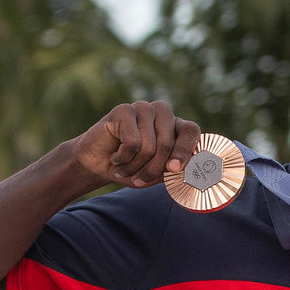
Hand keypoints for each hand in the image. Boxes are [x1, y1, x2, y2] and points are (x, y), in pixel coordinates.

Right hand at [73, 100, 200, 186]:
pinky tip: (116, 157)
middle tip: (139, 181)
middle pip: (167, 144)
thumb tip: (188, 170)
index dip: (185, 150)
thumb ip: (173, 171)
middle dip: (152, 170)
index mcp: (176, 126)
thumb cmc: (131, 168)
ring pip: (149, 146)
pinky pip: (132, 142)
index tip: (174, 170)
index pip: (191, 131)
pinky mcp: (124, 110)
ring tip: (124, 169)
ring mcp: (143, 108)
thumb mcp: (156, 175)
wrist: (97, 164)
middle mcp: (162, 113)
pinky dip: (123, 158)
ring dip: (135, 167)